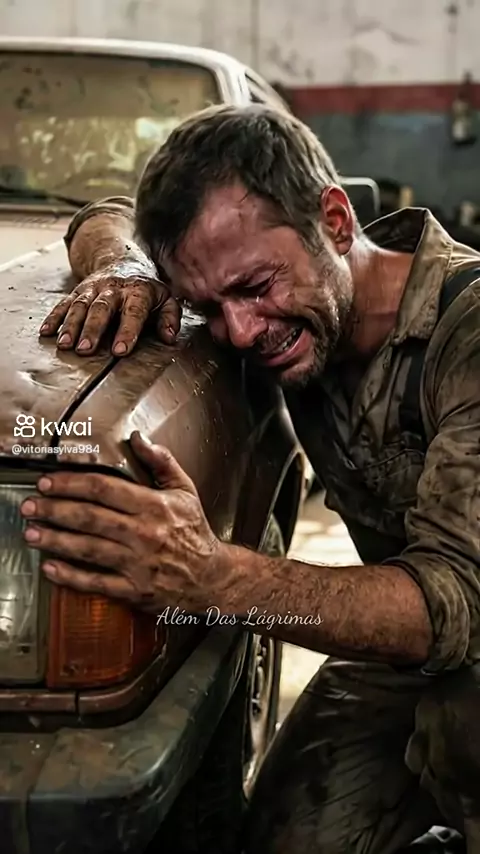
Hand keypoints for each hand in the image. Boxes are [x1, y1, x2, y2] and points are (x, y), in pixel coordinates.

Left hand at [19, 432, 225, 610]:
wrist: (212, 578)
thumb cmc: (195, 533)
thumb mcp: (185, 491)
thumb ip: (161, 462)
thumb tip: (139, 438)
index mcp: (154, 507)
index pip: (105, 489)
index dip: (73, 483)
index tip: (50, 480)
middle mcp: (143, 534)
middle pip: (90, 517)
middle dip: (55, 509)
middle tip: (31, 504)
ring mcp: (137, 563)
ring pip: (88, 549)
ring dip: (56, 540)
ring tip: (32, 533)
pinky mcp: (134, 589)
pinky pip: (97, 582)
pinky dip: (71, 576)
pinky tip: (51, 568)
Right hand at [39, 261, 180, 355]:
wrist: (122, 262)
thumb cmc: (146, 290)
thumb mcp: (165, 299)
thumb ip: (170, 317)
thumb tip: (170, 337)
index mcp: (138, 291)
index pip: (133, 312)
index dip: (127, 331)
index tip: (120, 350)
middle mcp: (113, 289)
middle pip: (101, 308)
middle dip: (92, 329)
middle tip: (85, 349)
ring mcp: (93, 289)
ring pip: (80, 306)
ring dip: (71, 326)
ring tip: (66, 345)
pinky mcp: (78, 291)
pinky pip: (64, 303)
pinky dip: (54, 317)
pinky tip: (47, 332)